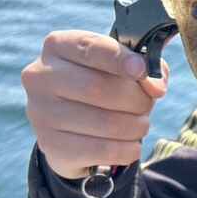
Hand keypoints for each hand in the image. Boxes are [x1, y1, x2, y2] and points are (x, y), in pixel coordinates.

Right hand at [22, 30, 168, 178]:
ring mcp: (41, 112)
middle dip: (136, 100)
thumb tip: (156, 87)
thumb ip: (146, 67)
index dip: (120, 59)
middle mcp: (41, 76)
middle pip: (99, 88)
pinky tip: (131, 146)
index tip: (142, 70)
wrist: (74, 128)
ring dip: (136, 127)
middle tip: (146, 106)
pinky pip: (103, 150)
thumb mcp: (124, 67)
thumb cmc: (105, 85)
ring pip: (106, 123)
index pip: (90, 48)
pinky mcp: (51, 146)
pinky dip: (128, 150)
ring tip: (140, 125)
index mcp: (58, 46)